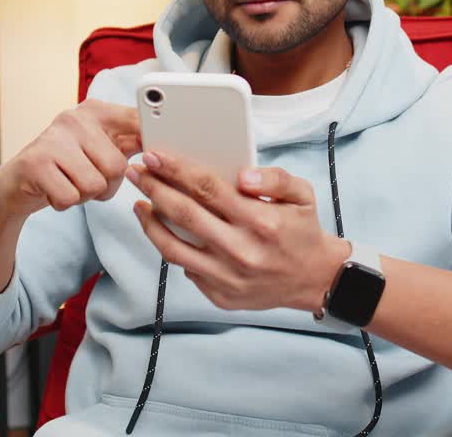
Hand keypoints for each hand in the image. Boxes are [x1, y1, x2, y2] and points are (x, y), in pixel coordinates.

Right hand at [0, 99, 142, 218]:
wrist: (16, 184)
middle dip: (105, 185)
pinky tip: (52, 190)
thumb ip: (130, 142)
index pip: (137, 122)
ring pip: (95, 184)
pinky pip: (71, 197)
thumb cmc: (66, 168)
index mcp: (95, 111)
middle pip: (117, 166)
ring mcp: (53, 138)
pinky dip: (64, 203)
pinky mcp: (36, 163)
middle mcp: (74, 118)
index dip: (151, 141)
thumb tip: (166, 145)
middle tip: (84, 179)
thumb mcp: (99, 149)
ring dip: (84, 196)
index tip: (156, 155)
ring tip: (68, 183)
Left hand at [126, 151, 349, 313]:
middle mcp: (241, 251)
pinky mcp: (221, 295)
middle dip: (154, 189)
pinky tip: (163, 230)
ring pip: (173, 248)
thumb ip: (275, 178)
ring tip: (140, 203)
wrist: (314, 280)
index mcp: (261, 221)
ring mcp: (228, 277)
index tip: (155, 155)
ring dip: (150, 222)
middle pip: (184, 214)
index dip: (176, 170)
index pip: (208, 188)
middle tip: (137, 172)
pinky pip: (185, 268)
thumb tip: (243, 175)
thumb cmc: (303, 232)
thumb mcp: (302, 194)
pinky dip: (170, 247)